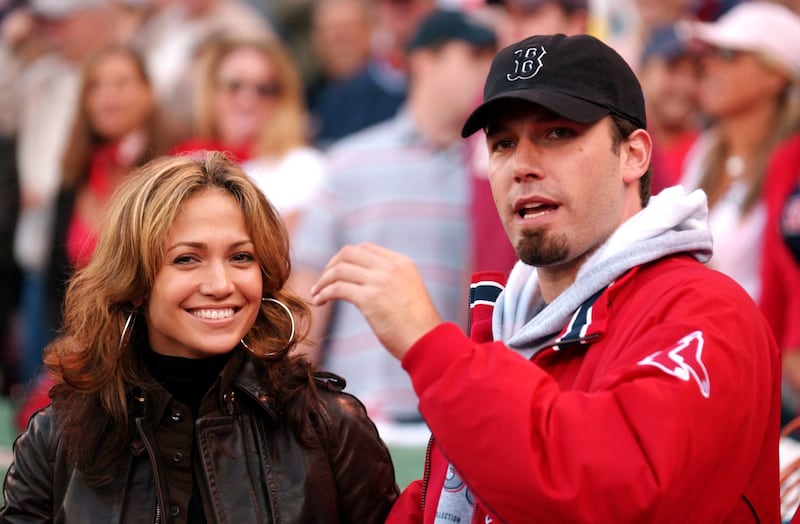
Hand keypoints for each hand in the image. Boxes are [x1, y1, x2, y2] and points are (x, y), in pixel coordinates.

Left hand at [310, 243, 442, 359]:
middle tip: (323, 281)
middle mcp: (391, 267)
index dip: (346, 258)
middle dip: (331, 265)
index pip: (366, 248)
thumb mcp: (408, 291)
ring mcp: (380, 281)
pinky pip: (337, 289)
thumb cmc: (418, 326)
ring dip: (323, 281)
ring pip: (339, 269)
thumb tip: (364, 284)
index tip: (336, 271)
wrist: (428, 342)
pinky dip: (324, 293)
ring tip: (316, 294)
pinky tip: (320, 302)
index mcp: (402, 263)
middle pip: (349, 253)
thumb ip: (390, 281)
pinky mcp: (370, 299)